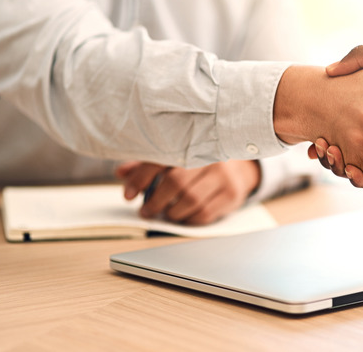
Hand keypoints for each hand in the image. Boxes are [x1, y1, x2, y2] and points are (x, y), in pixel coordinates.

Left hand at [115, 160, 260, 224]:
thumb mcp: (176, 158)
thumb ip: (148, 165)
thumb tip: (121, 172)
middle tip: (146, 210)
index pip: (161, 159)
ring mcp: (223, 176)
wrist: (241, 168)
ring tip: (166, 212)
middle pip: (175, 182)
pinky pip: (204, 213)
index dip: (140, 179)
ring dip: (172, 212)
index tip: (129, 196)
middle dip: (155, 201)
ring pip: (190, 200)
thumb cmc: (202, 164)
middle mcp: (209, 157)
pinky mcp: (231, 194)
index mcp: (191, 144)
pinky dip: (189, 218)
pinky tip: (184, 215)